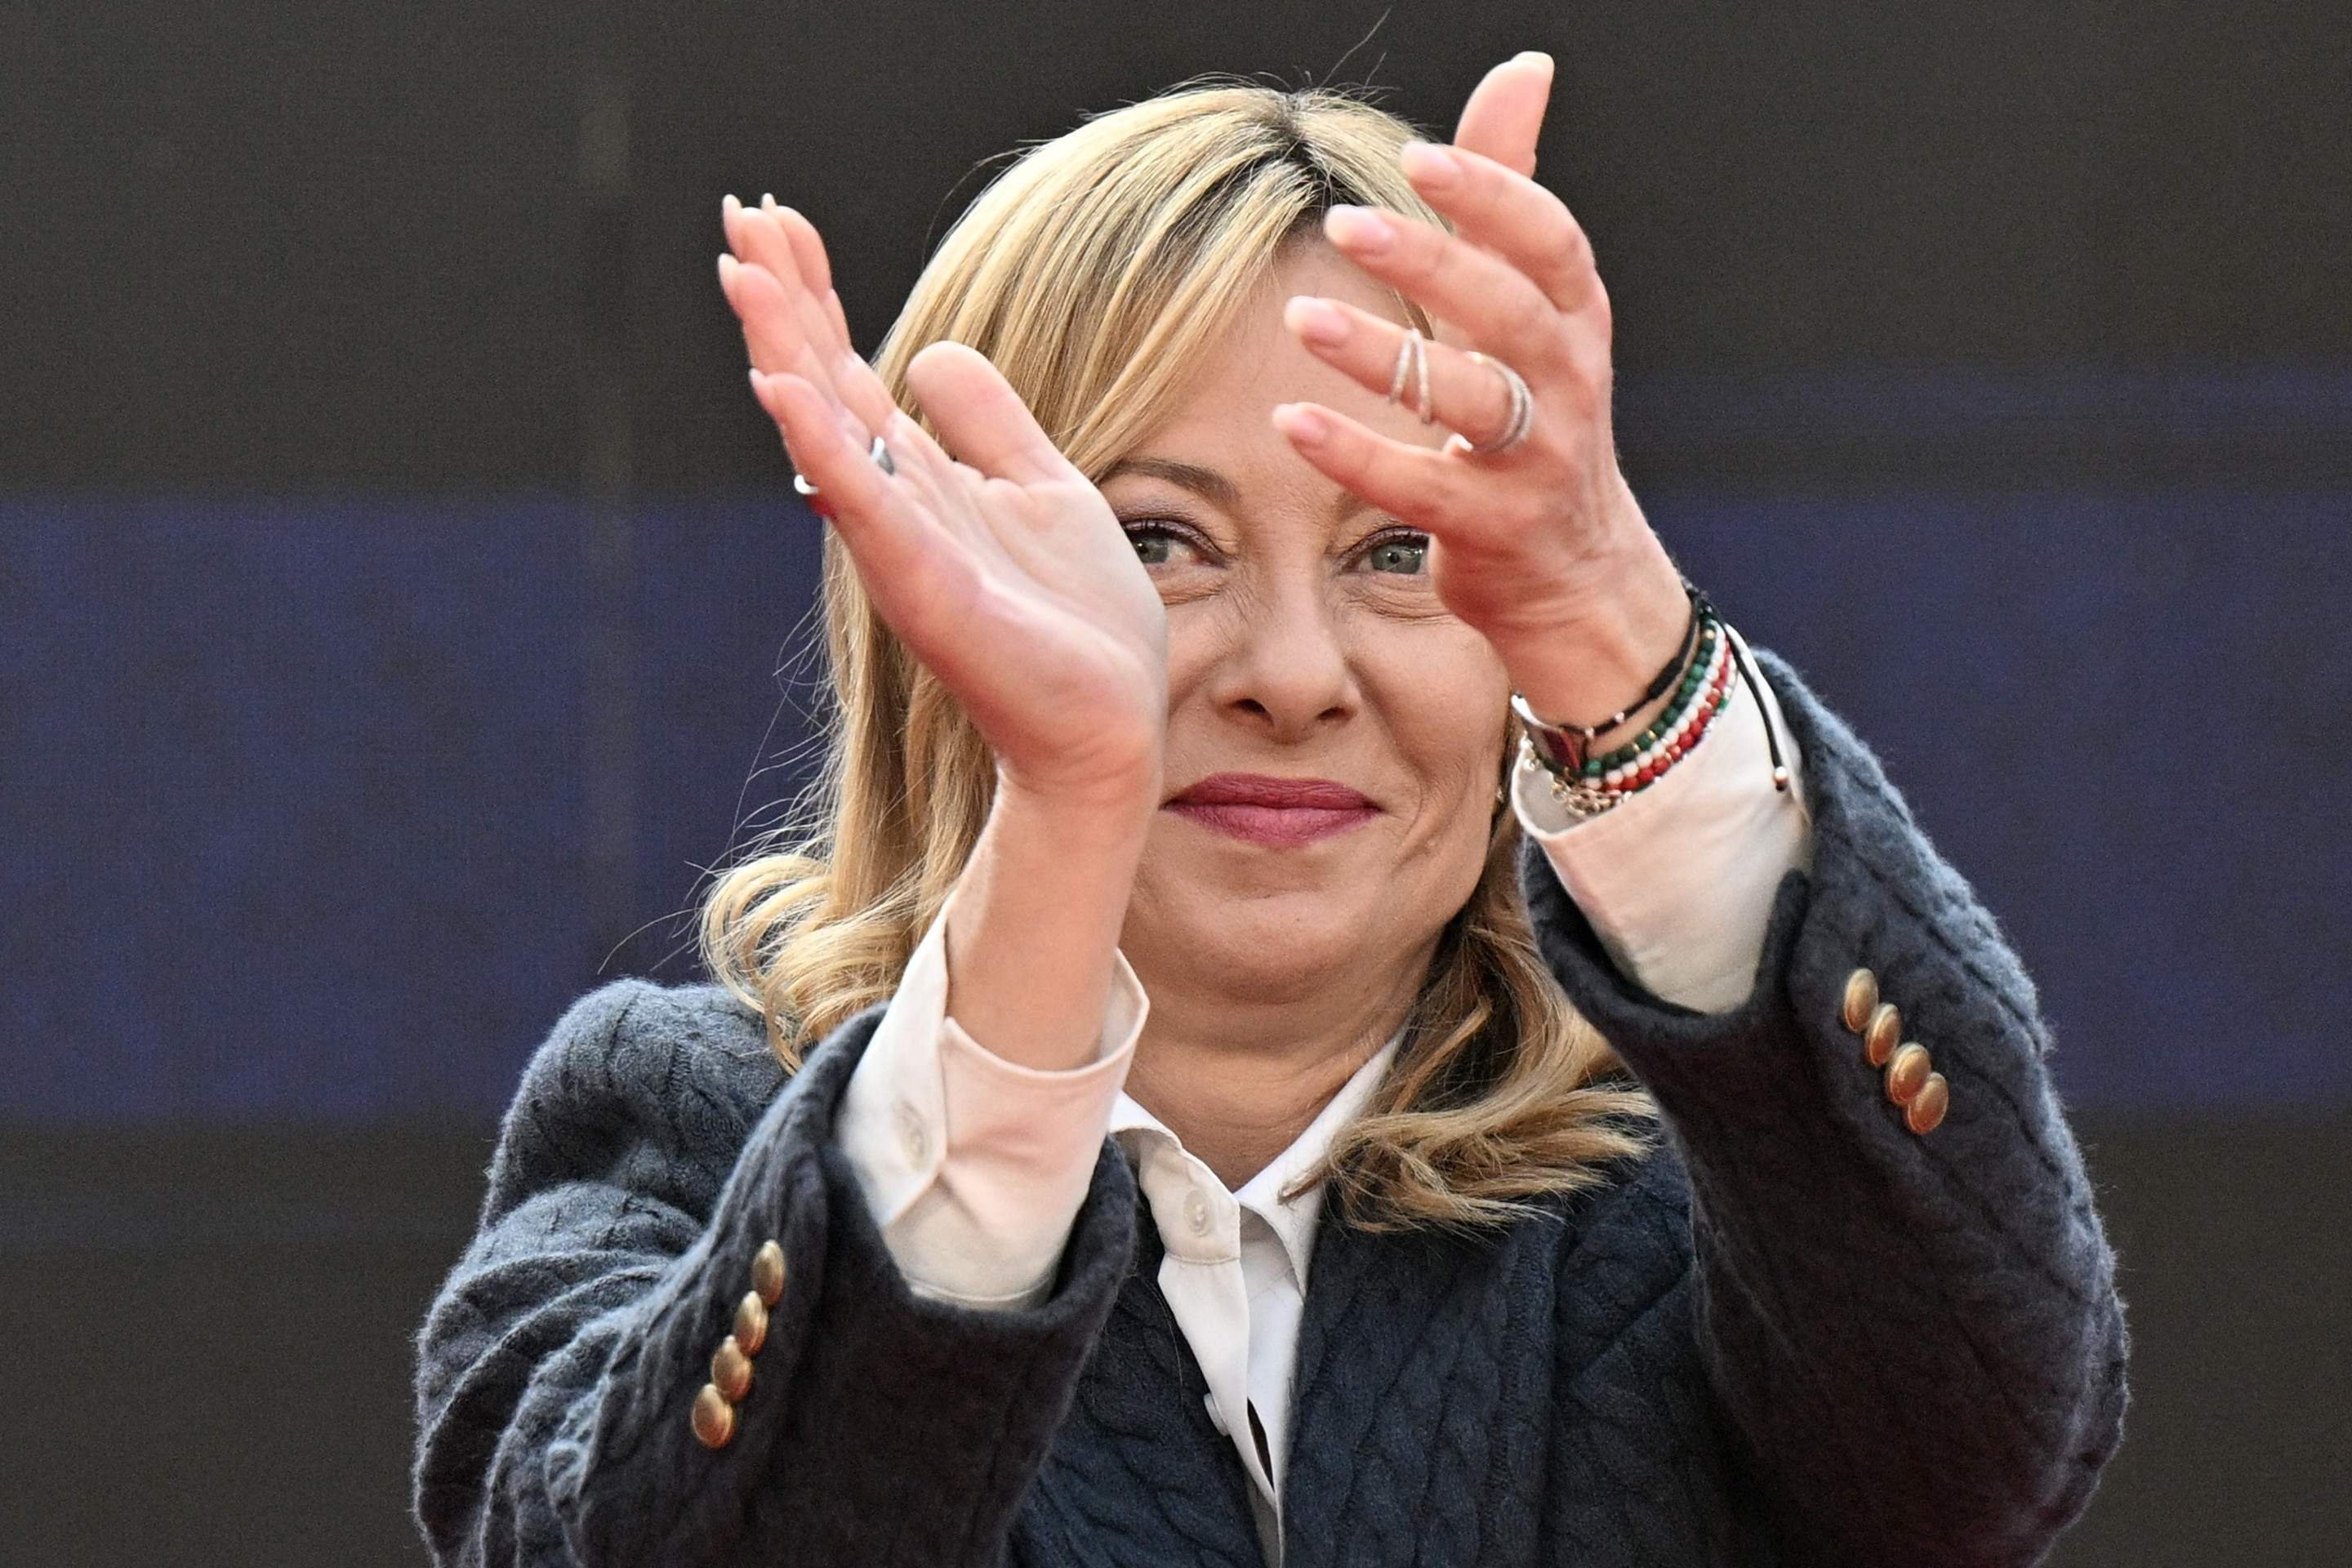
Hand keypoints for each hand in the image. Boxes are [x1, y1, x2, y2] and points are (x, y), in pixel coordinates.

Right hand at [717, 196, 1168, 813]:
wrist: (1107, 724)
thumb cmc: (1078, 623)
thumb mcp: (1043, 486)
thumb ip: (988, 422)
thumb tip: (931, 352)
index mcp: (920, 479)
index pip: (850, 366)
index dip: (816, 291)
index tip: (778, 216)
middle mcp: (896, 505)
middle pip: (823, 381)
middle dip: (783, 298)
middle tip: (736, 213)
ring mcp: (902, 545)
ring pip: (828, 429)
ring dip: (782, 349)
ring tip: (741, 274)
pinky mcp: (926, 587)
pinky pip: (865, 505)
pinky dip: (823, 445)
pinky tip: (786, 389)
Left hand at [1271, 53, 1691, 727]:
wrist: (1575, 575)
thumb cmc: (1536, 417)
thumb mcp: (1533, 306)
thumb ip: (1510, 191)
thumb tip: (1524, 67)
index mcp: (1573, 318)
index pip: (1549, 242)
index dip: (1495, 195)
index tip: (1423, 159)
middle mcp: (1569, 383)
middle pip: (1509, 310)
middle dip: (1432, 264)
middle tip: (1346, 222)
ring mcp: (1538, 460)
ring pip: (1471, 398)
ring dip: (1385, 355)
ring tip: (1303, 316)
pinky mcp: (1495, 528)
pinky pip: (1423, 487)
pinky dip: (1357, 454)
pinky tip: (1291, 420)